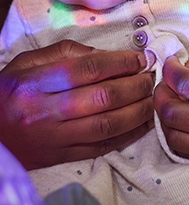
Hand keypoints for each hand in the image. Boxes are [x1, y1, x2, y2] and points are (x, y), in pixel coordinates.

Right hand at [0, 40, 154, 169]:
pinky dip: (128, 135)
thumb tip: (108, 55)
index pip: (87, 69)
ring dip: (138, 110)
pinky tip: (142, 121)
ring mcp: (54, 138)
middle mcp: (44, 112)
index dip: (120, 62)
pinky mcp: (62, 157)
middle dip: (135, 85)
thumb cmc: (10, 91)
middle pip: (103, 98)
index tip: (141, 58)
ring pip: (107, 125)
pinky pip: (102, 147)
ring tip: (151, 97)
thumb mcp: (28, 62)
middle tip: (150, 76)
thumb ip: (67, 53)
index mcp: (35, 83)